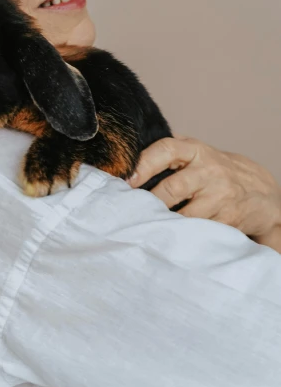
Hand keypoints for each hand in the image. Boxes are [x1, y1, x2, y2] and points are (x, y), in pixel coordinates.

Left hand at [129, 136, 280, 250]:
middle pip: (172, 188)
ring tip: (145, 226)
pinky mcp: (227, 219)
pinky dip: (180, 235)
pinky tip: (169, 236)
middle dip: (150, 202)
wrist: (259, 192)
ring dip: (162, 222)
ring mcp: (220, 196)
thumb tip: (127, 161)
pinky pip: (196, 230)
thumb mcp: (197, 154)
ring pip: (183, 215)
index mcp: (196, 151)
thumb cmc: (215, 172)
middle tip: (131, 211)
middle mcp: (209, 171)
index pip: (166, 150)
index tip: (127, 180)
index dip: (144, 164)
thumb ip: (169, 154)